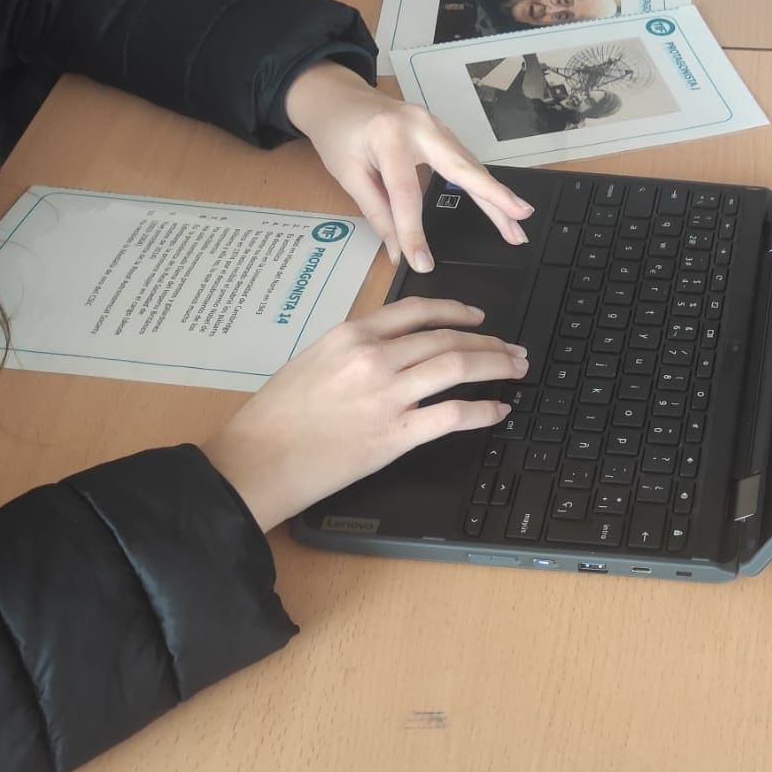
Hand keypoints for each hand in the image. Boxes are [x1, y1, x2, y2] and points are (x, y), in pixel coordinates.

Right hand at [204, 298, 526, 528]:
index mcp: (349, 335)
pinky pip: (453, 415)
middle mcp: (372, 358)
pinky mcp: (395, 435)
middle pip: (446, 338)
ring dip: (495, 366)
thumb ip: (354, 350)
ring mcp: (387, 395)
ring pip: (458, 367)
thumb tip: (394, 349)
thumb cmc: (274, 418)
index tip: (476, 317)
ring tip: (515, 369)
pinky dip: (483, 410)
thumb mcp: (311, 362)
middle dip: (488, 342)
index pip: (416, 310)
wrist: (256, 461)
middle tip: (511, 348)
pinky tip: (498, 410)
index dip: (455, 310)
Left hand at [283, 62, 534, 270]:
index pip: (407, 195)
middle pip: (463, 170)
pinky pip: (465, 160)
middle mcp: (421, 126)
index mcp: (389, 137)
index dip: (415, 233)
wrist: (338, 97)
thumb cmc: (338, 134)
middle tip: (519, 229)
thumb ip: (378, 214)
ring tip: (516, 226)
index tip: (424, 264)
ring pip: (471, 165)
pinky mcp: (442, 130)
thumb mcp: (349, 175)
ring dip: (497, 197)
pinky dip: (483, 184)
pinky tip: (497, 204)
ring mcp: (436, 125)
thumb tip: (399, 252)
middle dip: (496, 201)